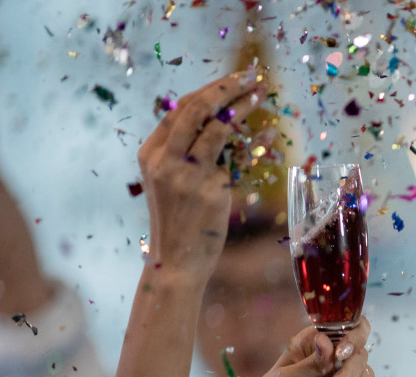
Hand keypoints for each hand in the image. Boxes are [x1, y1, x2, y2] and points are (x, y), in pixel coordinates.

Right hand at [136, 70, 266, 278]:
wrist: (177, 260)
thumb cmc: (179, 220)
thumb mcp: (170, 181)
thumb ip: (185, 151)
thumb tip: (219, 121)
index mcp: (151, 153)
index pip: (179, 109)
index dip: (208, 91)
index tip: (232, 80)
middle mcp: (165, 160)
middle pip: (196, 109)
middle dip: (226, 87)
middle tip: (251, 76)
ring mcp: (188, 175)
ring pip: (218, 129)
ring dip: (243, 108)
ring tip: (262, 95)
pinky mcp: (212, 191)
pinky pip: (237, 161)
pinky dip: (251, 146)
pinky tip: (264, 135)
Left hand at [223, 318, 373, 376]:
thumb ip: (310, 364)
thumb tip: (326, 341)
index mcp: (314, 342)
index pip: (345, 326)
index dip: (352, 336)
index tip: (342, 354)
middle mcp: (331, 356)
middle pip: (360, 353)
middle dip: (350, 373)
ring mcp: (340, 376)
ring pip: (365, 375)